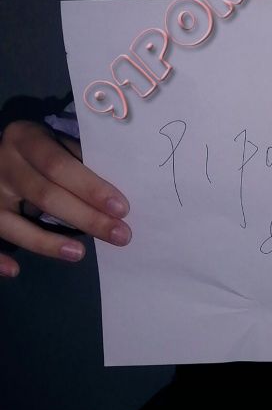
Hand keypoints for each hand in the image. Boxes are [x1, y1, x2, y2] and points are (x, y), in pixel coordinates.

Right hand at [0, 120, 130, 277]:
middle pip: (45, 195)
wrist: (0, 152)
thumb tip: (117, 198)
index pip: (59, 165)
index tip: (122, 209)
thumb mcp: (57, 144)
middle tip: (120, 235)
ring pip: (14, 223)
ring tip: (80, 253)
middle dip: (86, 217)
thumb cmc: (43, 151)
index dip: (90, 188)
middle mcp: (3, 163)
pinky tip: (16, 270)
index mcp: (25, 138)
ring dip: (47, 242)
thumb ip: (81, 163)